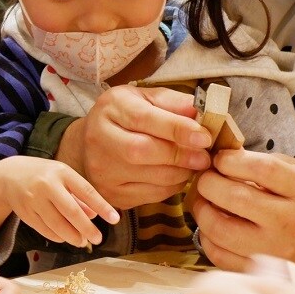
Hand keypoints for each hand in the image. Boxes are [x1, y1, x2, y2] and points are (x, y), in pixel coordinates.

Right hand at [0, 157, 117, 248]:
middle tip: (98, 238)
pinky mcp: (25, 213)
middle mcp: (47, 185)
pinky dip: (58, 236)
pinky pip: (45, 230)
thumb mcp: (62, 177)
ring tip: (82, 241)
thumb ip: (79, 195)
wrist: (9, 175)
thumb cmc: (43, 175)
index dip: (102, 206)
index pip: (86, 191)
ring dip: (73, 236)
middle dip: (87, 228)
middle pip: (71, 211)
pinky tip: (65, 237)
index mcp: (61, 172)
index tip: (115, 219)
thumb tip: (95, 215)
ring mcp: (34, 200)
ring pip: (57, 224)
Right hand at [58, 85, 210, 207]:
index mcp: (111, 107)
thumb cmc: (125, 117)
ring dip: (181, 172)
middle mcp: (99, 138)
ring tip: (194, 164)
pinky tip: (176, 175)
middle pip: (142, 151)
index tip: (204, 136)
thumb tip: (201, 112)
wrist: (90, 144)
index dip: (176, 128)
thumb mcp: (145, 98)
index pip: (143, 118)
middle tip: (205, 156)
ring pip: (150, 177)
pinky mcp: (111, 193)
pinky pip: (151, 195)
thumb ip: (172, 102)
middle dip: (180, 155)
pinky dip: (171, 186)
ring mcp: (102, 170)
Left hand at [189, 150, 294, 281]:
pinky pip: (221, 256)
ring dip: (202, 212)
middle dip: (208, 184)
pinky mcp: (263, 271)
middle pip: (236, 198)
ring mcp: (277, 250)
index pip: (261, 169)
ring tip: (203, 202)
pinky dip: (207, 239)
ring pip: (222, 231)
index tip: (218, 159)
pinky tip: (211, 227)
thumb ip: (264, 163)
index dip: (230, 160)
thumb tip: (221, 157)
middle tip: (204, 179)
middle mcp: (291, 221)